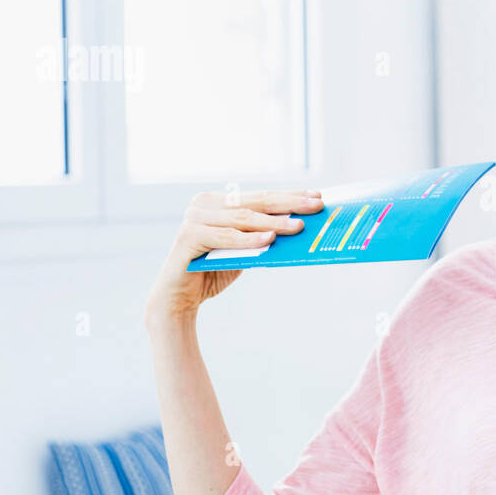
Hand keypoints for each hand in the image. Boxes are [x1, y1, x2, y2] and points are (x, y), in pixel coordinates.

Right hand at [145, 188, 323, 321]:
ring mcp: (194, 218)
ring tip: (298, 225)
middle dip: (288, 204)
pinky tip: (270, 239)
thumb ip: (262, 235)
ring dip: (273, 222)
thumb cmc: (213, 270)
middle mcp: (204, 204)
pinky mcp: (188, 237)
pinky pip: (226, 238)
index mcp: (218, 201)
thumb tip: (299, 225)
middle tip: (315, 206)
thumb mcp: (244, 250)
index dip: (289, 196)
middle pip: (254, 203)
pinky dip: (249, 239)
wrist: (178, 298)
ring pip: (242, 218)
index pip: (260, 196)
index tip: (316, 196)